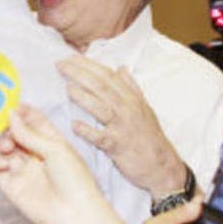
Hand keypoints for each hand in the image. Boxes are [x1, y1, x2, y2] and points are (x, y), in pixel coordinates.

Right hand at [0, 104, 105, 223]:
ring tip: (8, 147)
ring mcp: (23, 169)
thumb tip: (11, 115)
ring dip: (2, 144)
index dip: (22, 112)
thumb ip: (29, 133)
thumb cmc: (74, 179)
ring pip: (4, 149)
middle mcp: (35, 154)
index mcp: (51, 142)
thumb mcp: (55, 149)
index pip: (33, 121)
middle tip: (2, 125)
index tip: (10, 106)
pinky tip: (4, 163)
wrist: (73, 213)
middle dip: (8, 127)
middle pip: (15, 133)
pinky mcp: (11, 185)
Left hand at [59, 56, 184, 198]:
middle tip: (61, 65)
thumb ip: (131, 87)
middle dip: (81, 74)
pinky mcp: (118, 147)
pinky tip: (74, 126)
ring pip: (102, 109)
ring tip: (67, 88)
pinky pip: (102, 138)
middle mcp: (127, 110)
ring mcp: (123, 128)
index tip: (71, 57)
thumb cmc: (149, 137)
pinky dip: (89, 132)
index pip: (108, 76)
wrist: (162, 166)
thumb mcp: (144, 109)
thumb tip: (122, 68)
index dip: (90, 65)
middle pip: (102, 87)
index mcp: (131, 99)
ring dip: (84, 98)